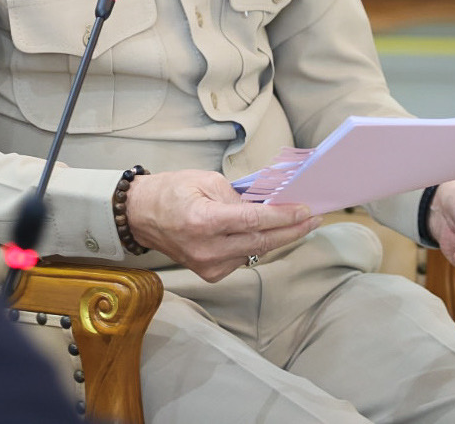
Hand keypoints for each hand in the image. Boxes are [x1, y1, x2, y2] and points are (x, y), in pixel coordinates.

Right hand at [124, 169, 320, 281]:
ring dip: (276, 237)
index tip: (306, 210)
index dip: (285, 216)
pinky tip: (263, 233)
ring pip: (255, 251)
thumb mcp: (205, 180)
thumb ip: (238, 195)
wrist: (141, 215)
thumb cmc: (170, 192)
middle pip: (263, 241)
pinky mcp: (209, 274)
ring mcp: (208, 265)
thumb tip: (267, 207)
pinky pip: (242, 259)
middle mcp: (207, 248)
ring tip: (295, 222)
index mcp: (205, 221)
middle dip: (292, 230)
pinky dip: (255, 245)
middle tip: (314, 219)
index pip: (256, 221)